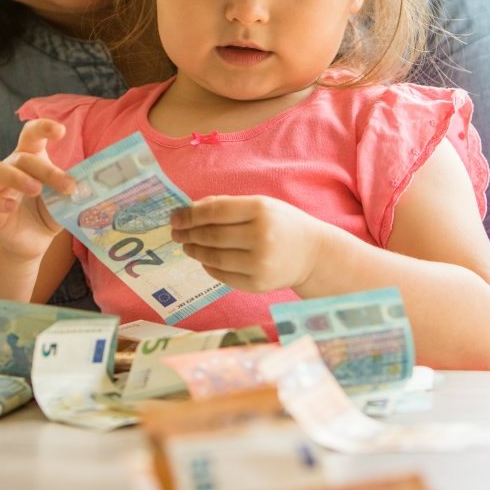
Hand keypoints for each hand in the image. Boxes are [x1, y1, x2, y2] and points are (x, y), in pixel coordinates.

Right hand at [0, 119, 74, 262]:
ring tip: (36, 189)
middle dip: (46, 170)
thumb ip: (73, 192)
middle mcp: (11, 169)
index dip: (43, 127)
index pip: (31, 135)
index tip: (60, 132)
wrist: (32, 242)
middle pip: (21, 157)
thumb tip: (89, 187)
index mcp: (31, 160)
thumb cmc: (48, 213)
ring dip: (16, 177)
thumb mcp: (65, 202)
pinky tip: (11, 208)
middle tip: (67, 187)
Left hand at [169, 195, 323, 291]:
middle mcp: (261, 237)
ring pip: (214, 258)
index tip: (175, 217)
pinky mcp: (258, 284)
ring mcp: (260, 263)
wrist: (313, 254)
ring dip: (194, 251)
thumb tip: (190, 210)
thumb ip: (228, 206)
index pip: (215, 211)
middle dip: (188, 233)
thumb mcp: (261, 205)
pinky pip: (222, 275)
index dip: (190, 214)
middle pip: (212, 236)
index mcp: (261, 210)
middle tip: (176, 232)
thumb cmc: (282, 224)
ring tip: (186, 245)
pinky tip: (204, 259)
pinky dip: (209, 266)